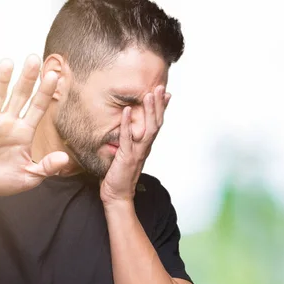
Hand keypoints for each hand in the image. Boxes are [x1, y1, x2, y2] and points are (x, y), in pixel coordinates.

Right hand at [0, 55, 68, 195]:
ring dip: (1, 80)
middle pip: (19, 96)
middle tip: (34, 59)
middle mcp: (8, 123)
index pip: (37, 108)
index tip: (55, 75)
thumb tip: (64, 159)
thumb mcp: (28, 177)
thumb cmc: (3, 180)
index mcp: (24, 133)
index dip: (45, 92)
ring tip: (8, 62)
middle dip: (27, 79)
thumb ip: (46, 167)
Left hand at [100, 85, 170, 204]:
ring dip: (149, 111)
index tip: (166, 93)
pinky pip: (127, 138)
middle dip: (158, 105)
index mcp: (145, 146)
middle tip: (160, 87)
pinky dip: (127, 123)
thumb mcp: (127, 155)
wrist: (117, 195)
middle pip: (156, 123)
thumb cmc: (119, 175)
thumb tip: (128, 130)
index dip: (162, 109)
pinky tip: (127, 110)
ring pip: (147, 129)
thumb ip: (130, 142)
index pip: (157, 124)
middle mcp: (144, 148)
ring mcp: (137, 152)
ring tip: (149, 94)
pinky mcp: (126, 157)